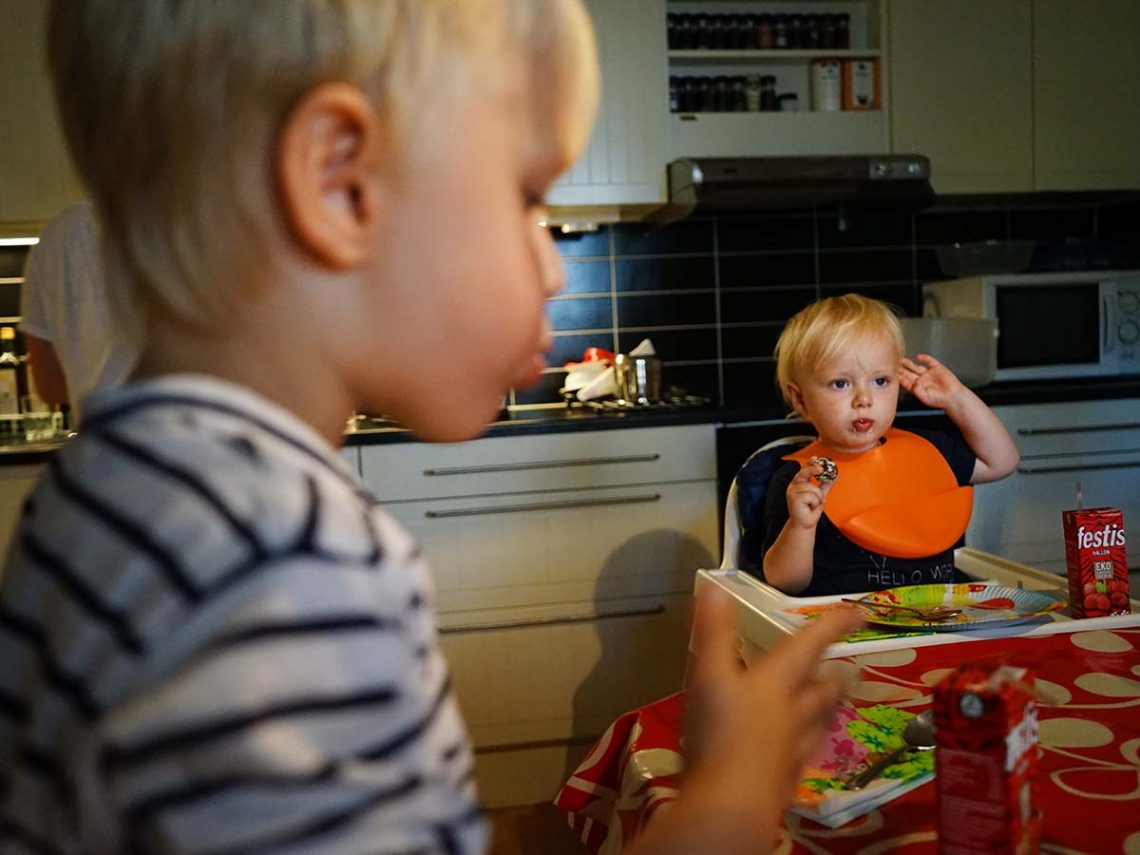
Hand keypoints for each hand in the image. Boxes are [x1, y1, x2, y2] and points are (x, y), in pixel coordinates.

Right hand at [677, 589, 864, 849]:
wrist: (732, 802)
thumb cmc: (722, 731)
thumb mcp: (710, 674)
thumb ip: (714, 631)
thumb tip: (716, 586)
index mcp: (778, 680)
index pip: (811, 645)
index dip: (834, 625)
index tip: (859, 613)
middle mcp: (794, 711)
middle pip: (824, 689)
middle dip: (835, 675)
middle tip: (848, 666)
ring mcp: (793, 748)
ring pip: (820, 722)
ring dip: (828, 709)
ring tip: (833, 703)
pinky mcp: (784, 778)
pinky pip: (803, 754)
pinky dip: (806, 744)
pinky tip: (800, 748)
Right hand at [786, 458, 833, 529]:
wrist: (805, 524)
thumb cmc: (810, 510)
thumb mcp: (820, 495)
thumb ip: (825, 485)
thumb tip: (835, 475)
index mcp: (798, 483)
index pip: (803, 470)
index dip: (809, 463)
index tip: (816, 458)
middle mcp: (793, 486)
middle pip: (804, 473)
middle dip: (813, 470)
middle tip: (820, 469)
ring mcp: (792, 492)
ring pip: (812, 488)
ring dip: (817, 498)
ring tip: (813, 504)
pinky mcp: (793, 499)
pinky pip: (811, 496)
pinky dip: (814, 503)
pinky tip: (809, 508)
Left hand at [899, 354, 965, 409]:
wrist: (954, 397)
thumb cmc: (941, 400)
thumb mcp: (925, 398)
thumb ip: (917, 390)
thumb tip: (913, 383)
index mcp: (918, 388)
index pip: (906, 382)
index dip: (899, 378)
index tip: (893, 374)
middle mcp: (922, 380)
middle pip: (909, 374)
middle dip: (901, 370)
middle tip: (894, 365)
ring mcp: (929, 374)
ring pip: (916, 367)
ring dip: (909, 364)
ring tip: (902, 360)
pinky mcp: (937, 369)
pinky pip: (930, 361)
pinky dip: (925, 358)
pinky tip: (919, 356)